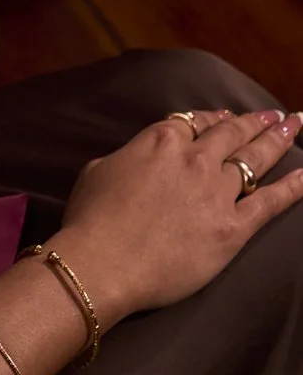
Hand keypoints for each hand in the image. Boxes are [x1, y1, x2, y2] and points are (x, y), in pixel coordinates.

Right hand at [50, 107, 302, 322]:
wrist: (104, 260)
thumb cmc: (92, 218)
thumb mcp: (99, 170)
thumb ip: (127, 158)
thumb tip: (135, 161)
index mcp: (160, 140)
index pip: (193, 122)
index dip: (211, 119)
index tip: (225, 116)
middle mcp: (194, 159)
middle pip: (230, 133)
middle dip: (255, 122)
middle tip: (275, 114)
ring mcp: (216, 192)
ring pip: (254, 159)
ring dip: (277, 140)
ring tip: (294, 125)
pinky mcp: (232, 229)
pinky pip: (270, 203)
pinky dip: (292, 187)